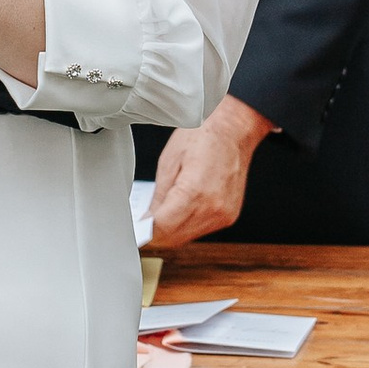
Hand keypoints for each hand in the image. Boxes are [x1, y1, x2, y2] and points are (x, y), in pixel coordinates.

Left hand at [145, 95, 274, 247]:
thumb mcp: (169, 161)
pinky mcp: (230, 215)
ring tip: (160, 215)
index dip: (144, 231)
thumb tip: (149, 218)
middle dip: (155, 233)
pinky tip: (179, 211)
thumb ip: (158, 196)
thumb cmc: (204, 135)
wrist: (233, 129)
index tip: (135, 229)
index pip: (163, 228)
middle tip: (142, 223)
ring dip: (171, 231)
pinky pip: (201, 230)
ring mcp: (224, 214)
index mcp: (195, 192)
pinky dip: (186, 225)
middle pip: (174, 238)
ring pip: (187, 238)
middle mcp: (213, 208)